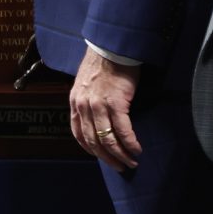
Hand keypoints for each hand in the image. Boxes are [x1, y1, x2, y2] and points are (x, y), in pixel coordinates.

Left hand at [70, 46, 142, 170]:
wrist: (111, 46)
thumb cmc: (102, 63)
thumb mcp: (86, 83)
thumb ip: (87, 100)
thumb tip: (96, 118)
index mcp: (75, 101)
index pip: (78, 134)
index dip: (90, 149)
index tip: (101, 157)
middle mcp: (83, 105)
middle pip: (93, 141)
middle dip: (107, 158)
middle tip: (120, 167)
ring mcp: (98, 105)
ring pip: (108, 140)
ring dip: (121, 155)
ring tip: (131, 163)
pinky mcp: (115, 103)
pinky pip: (123, 130)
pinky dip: (130, 144)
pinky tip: (137, 150)